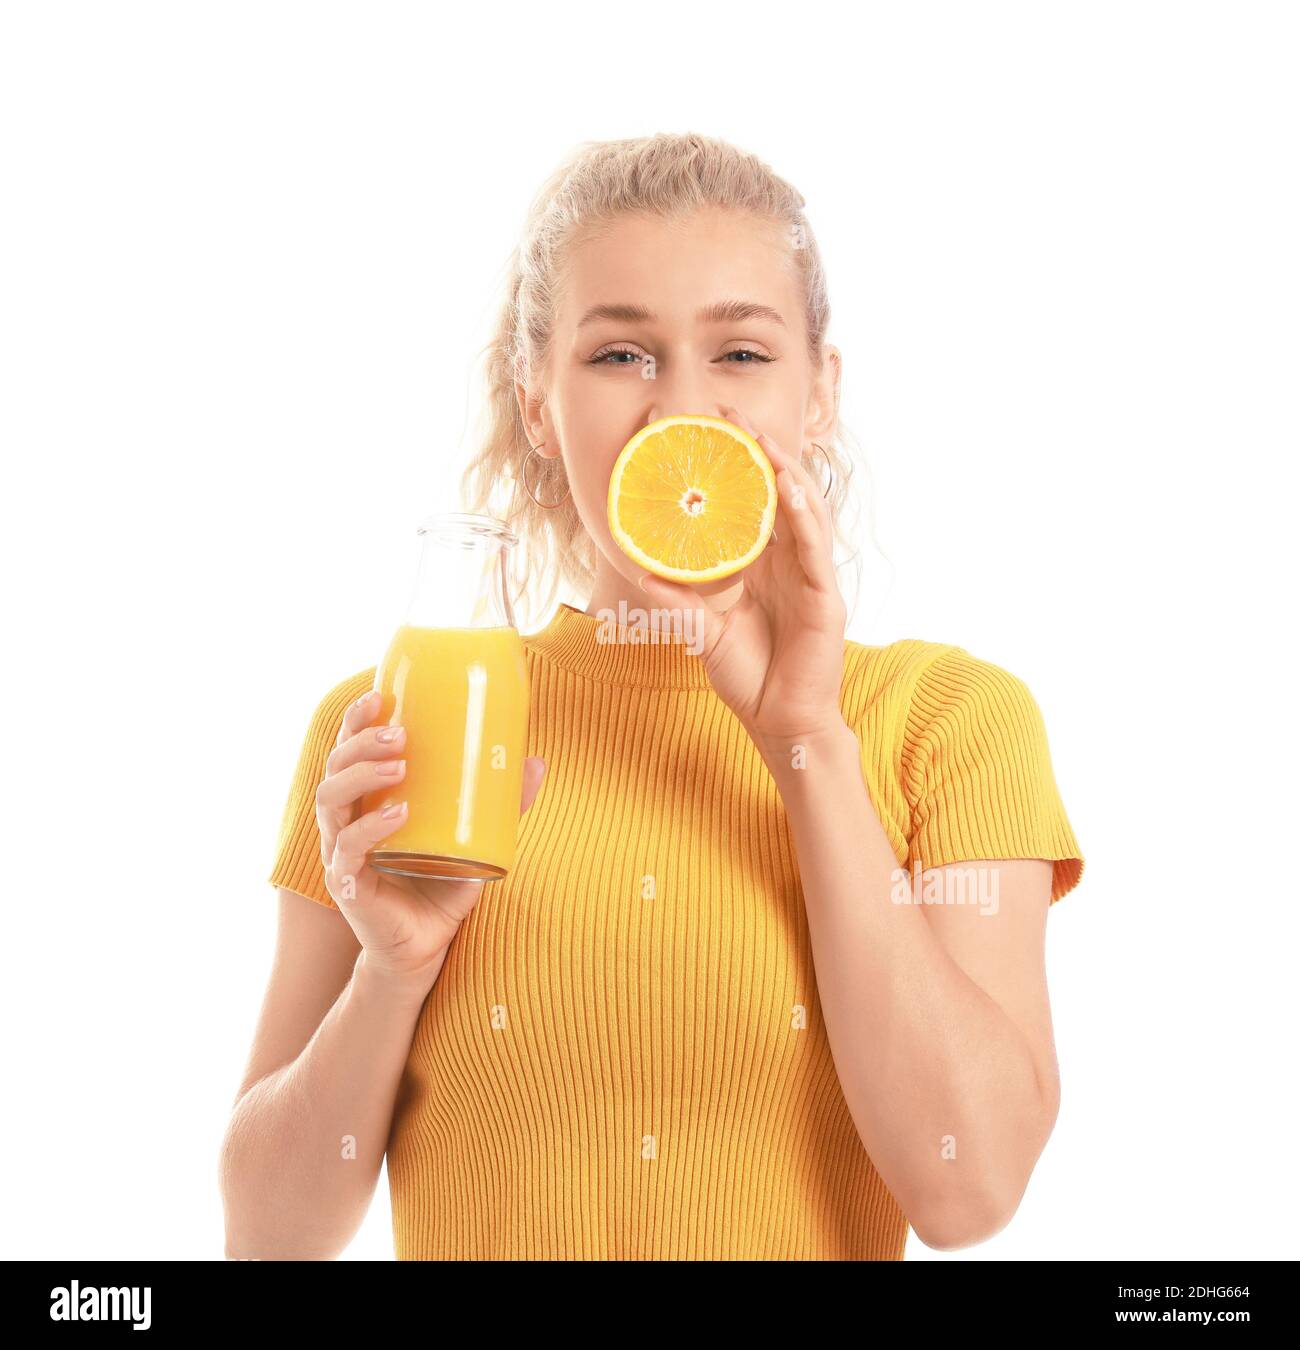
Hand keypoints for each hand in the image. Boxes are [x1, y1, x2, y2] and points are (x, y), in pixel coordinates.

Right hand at [315, 689, 545, 988]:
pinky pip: (348, 850)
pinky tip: (399, 813)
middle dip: (361, 744)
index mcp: (366, 801)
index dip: (356, 720)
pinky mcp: (348, 885)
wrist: (426, 948)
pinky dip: (371, 828)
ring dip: (362, 776)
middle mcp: (345, 822)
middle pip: (333, 769)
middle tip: (399, 733)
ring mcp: (341, 853)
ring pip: (331, 803)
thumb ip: (501, 803)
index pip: (348, 751)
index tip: (380, 694)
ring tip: (399, 764)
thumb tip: (537, 761)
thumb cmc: (442, 886)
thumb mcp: (475, 837)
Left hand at [636, 404, 848, 752]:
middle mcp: (788, 560)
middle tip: (731, 413)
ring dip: (785, 469)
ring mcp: (809, 574)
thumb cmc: (747, 674)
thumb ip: (675, 603)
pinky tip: (789, 488)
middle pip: (780, 491)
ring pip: (803, 508)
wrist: (779, 719)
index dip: (737, 465)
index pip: (752, 501)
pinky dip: (803, 514)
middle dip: (760, 449)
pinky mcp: (824, 596)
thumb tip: (637, 572)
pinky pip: (813, 547)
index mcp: (762, 563)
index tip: (709, 429)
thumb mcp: (702, 633)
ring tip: (760, 437)